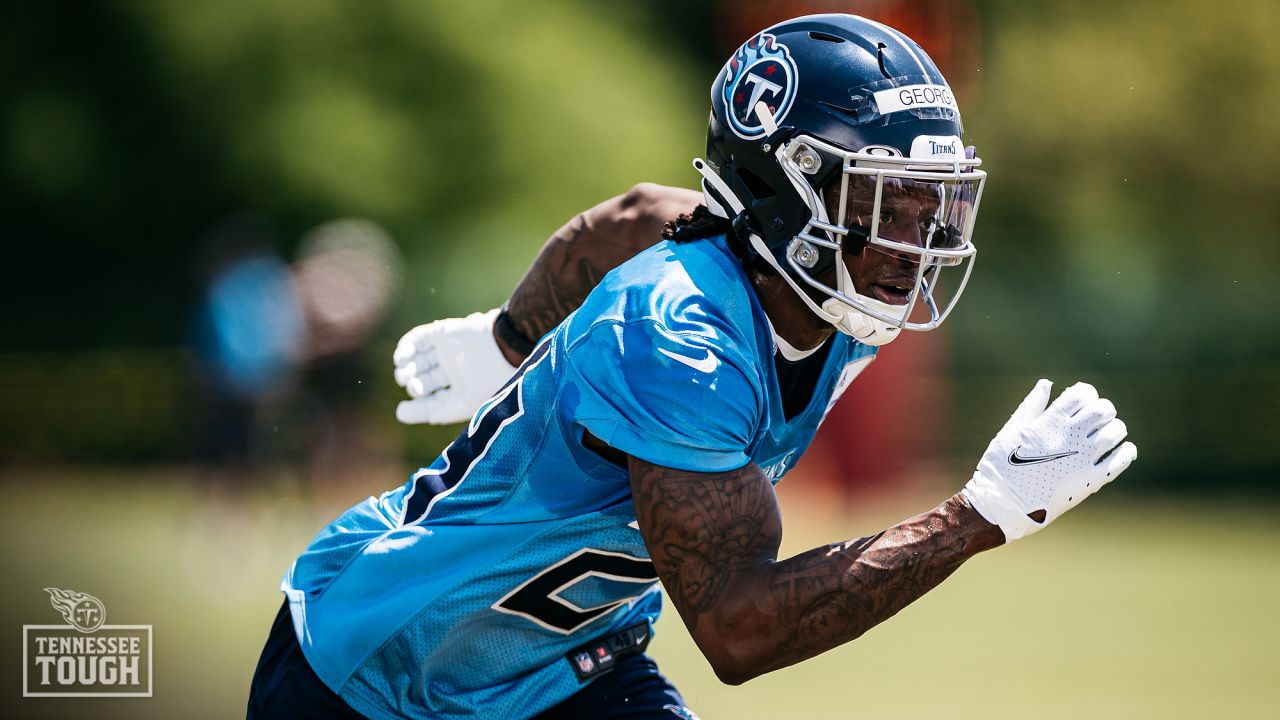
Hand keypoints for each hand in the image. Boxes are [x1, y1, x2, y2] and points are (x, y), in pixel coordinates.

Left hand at [392, 308, 516, 424]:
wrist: (504, 347)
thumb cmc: (491, 379)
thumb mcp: (469, 403)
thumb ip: (445, 411)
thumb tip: (421, 416)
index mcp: (464, 388)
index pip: (435, 399)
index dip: (417, 407)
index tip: (401, 411)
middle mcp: (454, 370)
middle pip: (425, 380)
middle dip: (414, 386)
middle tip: (414, 387)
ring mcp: (448, 350)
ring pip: (419, 359)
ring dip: (405, 368)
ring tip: (403, 374)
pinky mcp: (443, 333)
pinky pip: (419, 338)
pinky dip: (406, 346)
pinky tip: (401, 358)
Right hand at [962, 380, 1135, 540]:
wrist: (1004, 503)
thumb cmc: (1002, 465)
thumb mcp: (1012, 429)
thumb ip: (1032, 405)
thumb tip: (1047, 384)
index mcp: (1051, 421)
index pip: (1083, 393)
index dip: (1085, 393)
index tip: (1080, 401)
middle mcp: (1071, 436)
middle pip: (1103, 409)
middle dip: (1102, 409)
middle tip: (1096, 419)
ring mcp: (1084, 458)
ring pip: (1116, 431)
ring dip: (1114, 429)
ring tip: (1107, 435)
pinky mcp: (1092, 480)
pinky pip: (1121, 460)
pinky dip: (1126, 452)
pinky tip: (1123, 450)